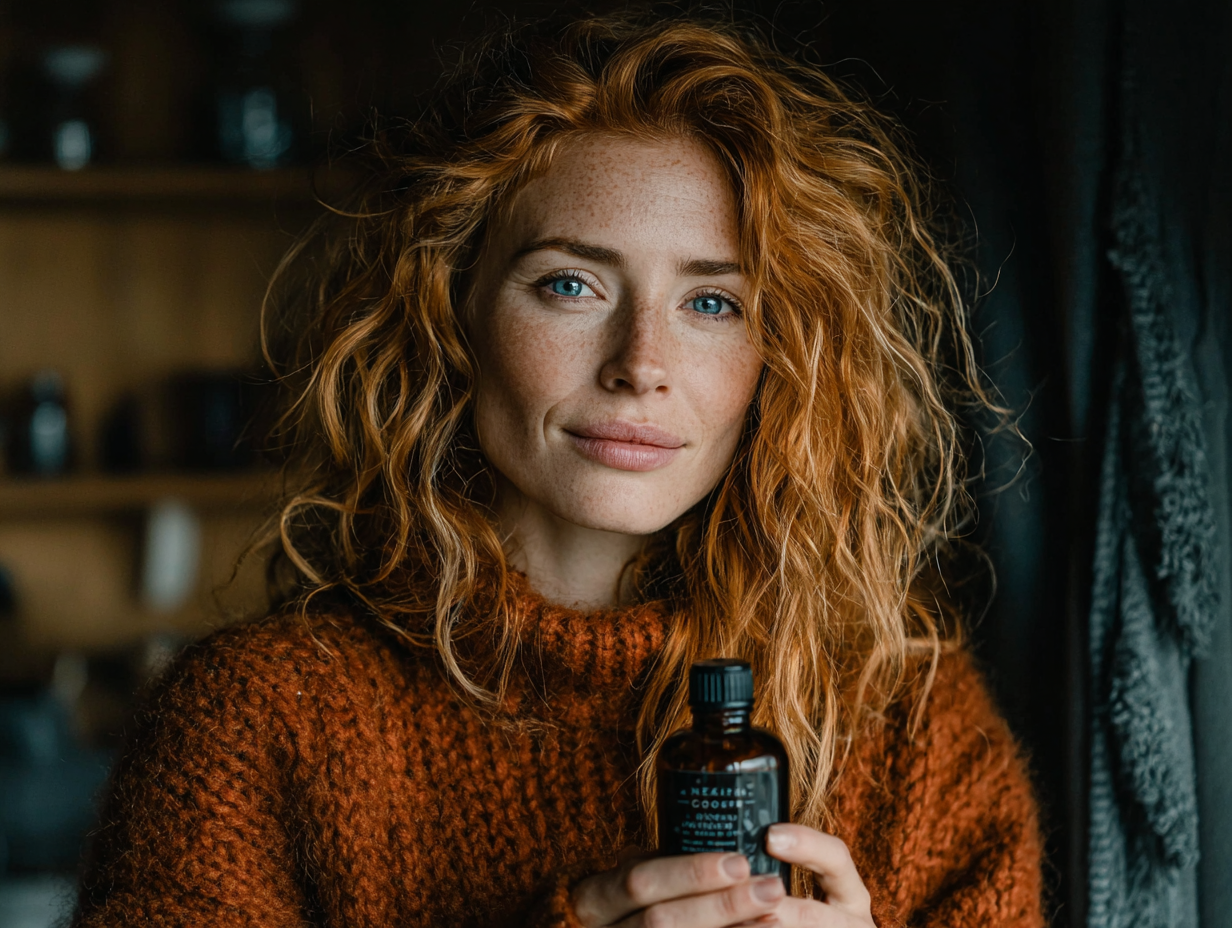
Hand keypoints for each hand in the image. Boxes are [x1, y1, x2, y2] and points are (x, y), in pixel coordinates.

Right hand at [569, 825, 872, 927]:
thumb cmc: (623, 908)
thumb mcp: (628, 881)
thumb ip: (659, 865)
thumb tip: (723, 836)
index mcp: (594, 898)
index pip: (639, 881)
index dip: (689, 874)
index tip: (739, 863)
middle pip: (661, 920)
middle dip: (720, 905)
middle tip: (771, 887)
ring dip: (731, 925)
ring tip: (774, 911)